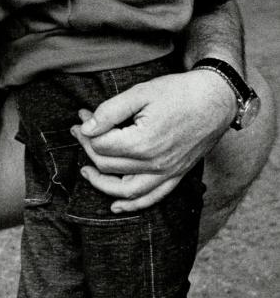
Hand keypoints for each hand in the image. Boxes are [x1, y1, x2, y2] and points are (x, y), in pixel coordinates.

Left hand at [71, 70, 236, 211]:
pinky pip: (151, 199)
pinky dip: (132, 205)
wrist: (216, 100)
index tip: (82, 116)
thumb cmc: (178, 92)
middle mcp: (154, 164)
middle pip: (107, 165)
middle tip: (82, 130)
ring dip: (101, 184)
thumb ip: (109, 111)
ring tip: (85, 171)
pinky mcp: (176, 176)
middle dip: (88, 147)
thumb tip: (86, 128)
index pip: (100, 144)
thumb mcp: (140, 93)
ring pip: (125, 190)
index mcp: (142, 142)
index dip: (86, 130)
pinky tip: (115, 205)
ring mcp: (166, 174)